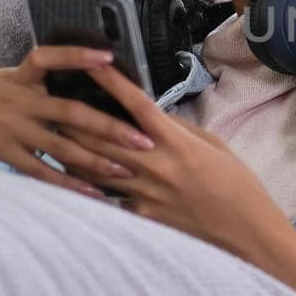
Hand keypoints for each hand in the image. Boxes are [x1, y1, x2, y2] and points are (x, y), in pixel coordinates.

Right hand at [0, 46, 157, 200]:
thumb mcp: (5, 79)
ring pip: (60, 146)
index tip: (110, 58)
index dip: (78, 56)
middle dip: (111, 127)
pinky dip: (68, 183)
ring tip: (127, 171)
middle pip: (71, 112)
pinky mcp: (2, 152)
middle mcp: (18, 101)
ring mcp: (10, 128)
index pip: (50, 58)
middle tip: (145, 138)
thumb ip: (39, 83)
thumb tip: (81, 81)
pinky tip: (92, 193)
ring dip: (96, 160)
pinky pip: (40, 172)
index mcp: (20, 77)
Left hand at [59, 62, 279, 246]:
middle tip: (54, 97)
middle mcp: (155, 165)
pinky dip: (88, 186)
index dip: (111, 82)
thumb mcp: (215, 146)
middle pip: (103, 134)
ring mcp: (144, 193)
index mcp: (176, 142)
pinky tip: (70, 178)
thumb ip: (182, 129)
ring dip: (71, 149)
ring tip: (51, 133)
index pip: (137, 104)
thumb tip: (157, 117)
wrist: (245, 232)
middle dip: (76, 114)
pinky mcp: (141, 216)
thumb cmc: (236, 185)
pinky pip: (108, 198)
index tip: (90, 63)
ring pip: (95, 167)